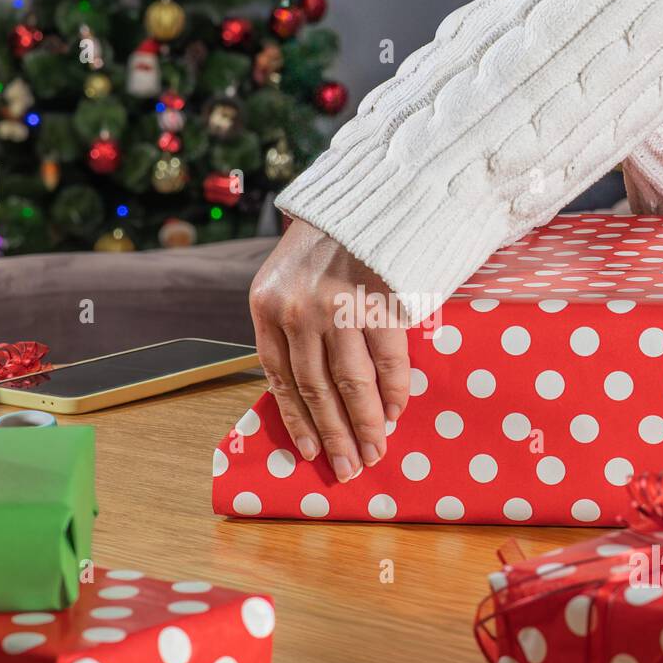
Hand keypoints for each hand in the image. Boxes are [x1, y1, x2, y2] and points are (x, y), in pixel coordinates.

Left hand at [249, 220, 409, 480]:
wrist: (364, 194)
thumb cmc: (326, 244)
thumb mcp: (288, 279)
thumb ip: (291, 327)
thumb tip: (310, 395)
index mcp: (265, 305)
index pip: (278, 377)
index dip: (297, 421)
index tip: (312, 453)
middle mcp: (296, 309)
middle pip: (315, 388)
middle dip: (335, 434)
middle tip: (349, 468)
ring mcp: (337, 305)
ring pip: (350, 382)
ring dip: (366, 423)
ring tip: (375, 451)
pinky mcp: (376, 299)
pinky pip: (387, 359)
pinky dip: (393, 390)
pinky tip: (397, 412)